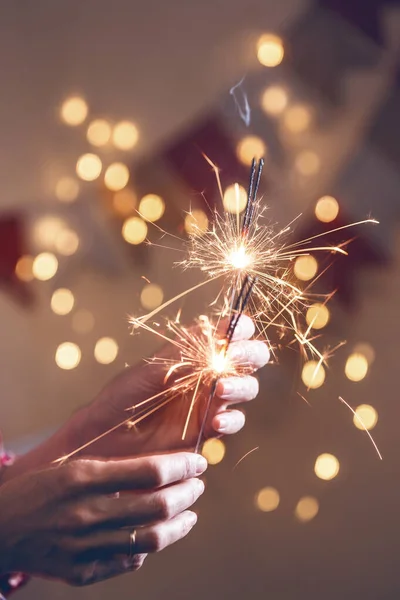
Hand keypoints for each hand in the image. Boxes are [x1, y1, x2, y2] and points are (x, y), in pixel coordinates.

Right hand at [0, 452, 205, 585]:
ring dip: (178, 525)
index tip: (197, 462)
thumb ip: (111, 470)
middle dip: (188, 493)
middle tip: (198, 486)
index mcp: (82, 477)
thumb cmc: (36, 491)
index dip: (181, 466)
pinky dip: (148, 550)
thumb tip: (157, 472)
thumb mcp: (70, 467)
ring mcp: (84, 546)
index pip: (149, 471)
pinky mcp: (80, 572)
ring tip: (190, 515)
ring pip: (150, 539)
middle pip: (157, 505)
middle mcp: (86, 512)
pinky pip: (127, 562)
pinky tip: (156, 537)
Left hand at [77, 315, 268, 456]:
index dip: (240, 328)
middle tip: (233, 358)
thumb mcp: (152, 369)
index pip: (230, 333)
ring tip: (221, 391)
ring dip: (241, 386)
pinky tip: (216, 423)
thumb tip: (217, 326)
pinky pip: (233, 421)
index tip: (236, 330)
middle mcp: (208, 374)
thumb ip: (185, 351)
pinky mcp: (209, 430)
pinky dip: (231, 420)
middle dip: (249, 354)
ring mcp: (211, 402)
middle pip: (249, 358)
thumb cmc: (123, 397)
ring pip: (246, 388)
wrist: (105, 440)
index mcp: (195, 353)